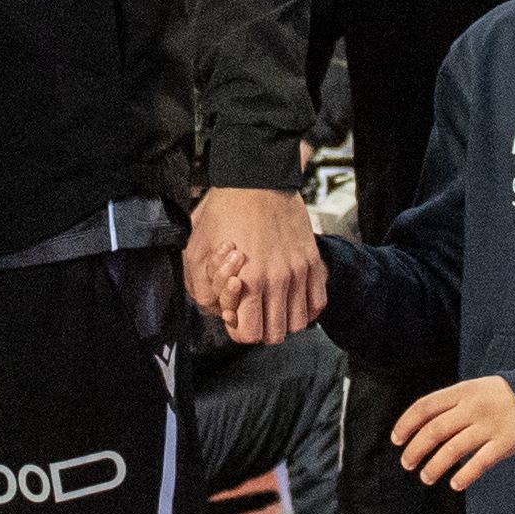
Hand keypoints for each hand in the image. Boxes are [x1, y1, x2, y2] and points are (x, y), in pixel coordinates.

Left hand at [183, 184, 314, 344]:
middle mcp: (278, 280)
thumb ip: (202, 288)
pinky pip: (318, 303)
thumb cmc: (223, 211)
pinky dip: (306, 308)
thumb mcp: (196, 250)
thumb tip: (219, 311)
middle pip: (276, 334)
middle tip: (253, 311)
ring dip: (284, 319)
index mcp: (249, 281)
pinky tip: (292, 298)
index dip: (239, 329)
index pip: (249, 335)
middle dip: (261, 328)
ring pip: (299, 323)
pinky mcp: (312, 261)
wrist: (257, 178)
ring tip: (272, 304)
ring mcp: (299, 271)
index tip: (236, 315)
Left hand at [388, 375, 514, 491]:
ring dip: (435, 466)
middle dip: (416, 450)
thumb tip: (419, 427)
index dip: (406, 424)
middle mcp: (473, 408)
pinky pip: (480, 462)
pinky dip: (465, 475)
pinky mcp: (505, 443)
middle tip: (407, 463)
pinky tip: (455, 484)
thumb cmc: (499, 396)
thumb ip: (449, 404)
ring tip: (426, 477)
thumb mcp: (473, 389)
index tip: (396, 440)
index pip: (425, 407)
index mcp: (461, 391)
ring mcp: (489, 426)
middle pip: (434, 430)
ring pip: (453, 449)